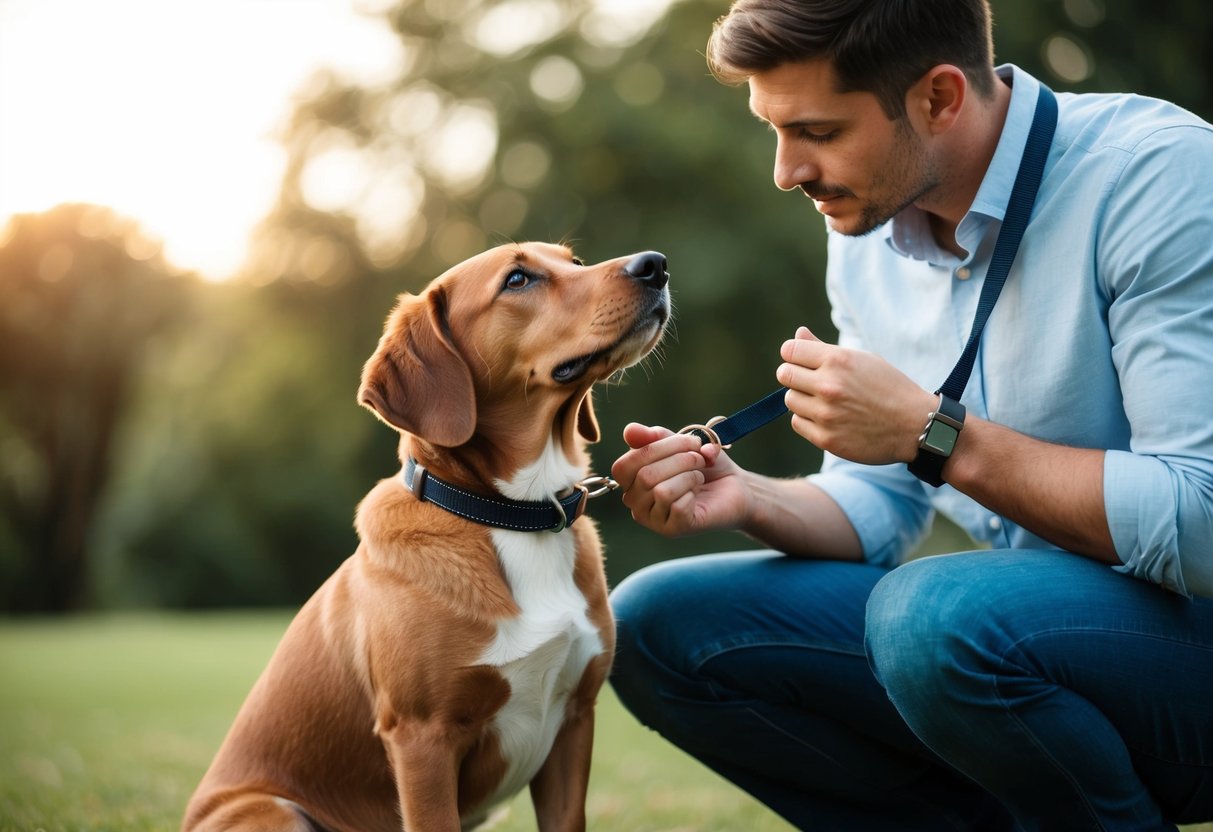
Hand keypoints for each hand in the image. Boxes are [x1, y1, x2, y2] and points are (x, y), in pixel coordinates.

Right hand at [611, 423, 751, 536]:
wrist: (736, 488)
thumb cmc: (705, 466)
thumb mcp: (681, 444)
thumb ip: (655, 437)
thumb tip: (630, 430)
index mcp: (631, 480)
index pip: (624, 465)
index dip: (657, 448)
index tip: (691, 441)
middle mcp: (635, 502)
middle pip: (645, 476)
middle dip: (680, 460)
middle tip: (700, 459)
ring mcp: (653, 519)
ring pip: (660, 492)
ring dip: (688, 476)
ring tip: (699, 476)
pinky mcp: (673, 530)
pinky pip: (677, 507)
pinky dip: (692, 494)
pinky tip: (697, 494)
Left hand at [778, 327, 936, 464]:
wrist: (915, 426)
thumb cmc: (888, 387)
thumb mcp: (862, 359)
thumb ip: (824, 349)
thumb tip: (798, 336)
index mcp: (838, 360)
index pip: (789, 350)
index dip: (794, 355)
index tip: (803, 361)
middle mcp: (829, 385)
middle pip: (784, 375)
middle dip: (795, 376)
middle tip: (812, 382)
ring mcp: (826, 414)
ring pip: (790, 400)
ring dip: (802, 399)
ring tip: (826, 401)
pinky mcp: (826, 438)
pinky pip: (798, 423)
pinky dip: (808, 420)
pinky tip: (829, 418)